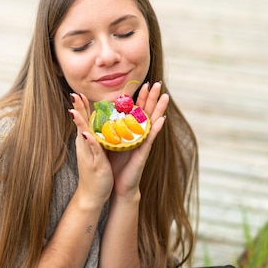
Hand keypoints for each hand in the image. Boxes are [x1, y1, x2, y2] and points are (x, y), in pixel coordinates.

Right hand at [69, 93, 113, 207]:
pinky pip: (93, 150)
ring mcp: (89, 154)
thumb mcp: (96, 152)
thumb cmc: (96, 172)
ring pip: (84, 134)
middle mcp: (85, 145)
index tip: (78, 93)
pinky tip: (87, 134)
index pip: (84, 120)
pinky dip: (90, 141)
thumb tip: (94, 127)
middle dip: (78, 109)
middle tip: (74, 94)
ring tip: (75, 109)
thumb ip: (95, 139)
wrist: (92, 194)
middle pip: (81, 123)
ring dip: (81, 122)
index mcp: (88, 141)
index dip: (82, 107)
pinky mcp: (95, 163)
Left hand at [108, 82, 168, 197]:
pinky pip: (149, 139)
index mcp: (128, 131)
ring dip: (158, 109)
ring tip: (165, 96)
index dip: (139, 98)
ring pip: (151, 122)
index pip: (134, 111)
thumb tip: (102, 114)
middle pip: (145, 112)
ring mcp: (142, 143)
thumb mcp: (107, 143)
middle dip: (151, 98)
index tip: (143, 83)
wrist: (117, 185)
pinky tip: (161, 120)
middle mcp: (137, 135)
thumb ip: (107, 129)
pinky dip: (155, 129)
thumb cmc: (112, 164)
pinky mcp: (142, 153)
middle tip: (157, 83)